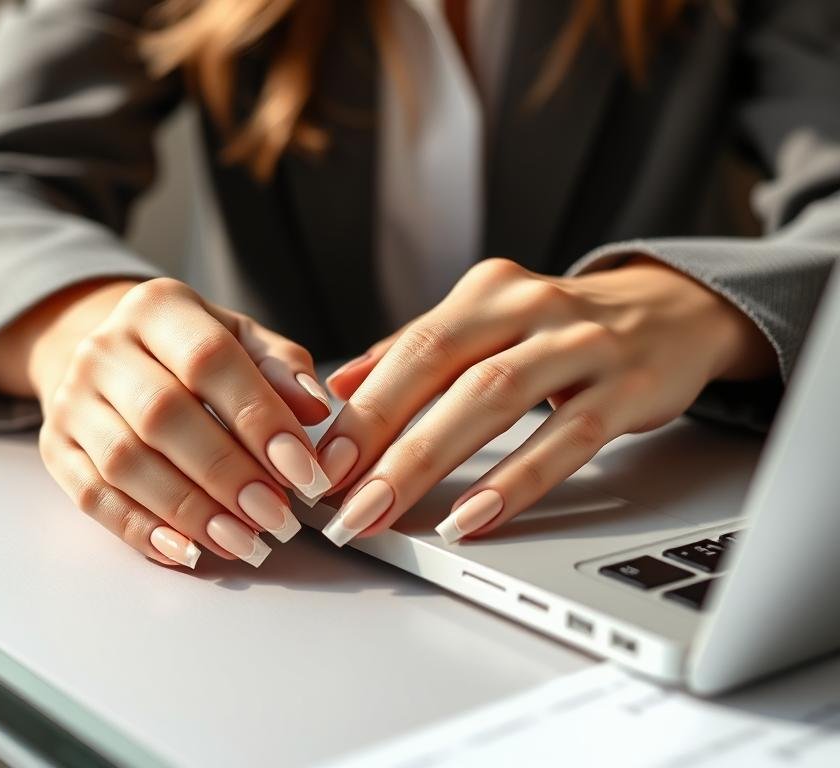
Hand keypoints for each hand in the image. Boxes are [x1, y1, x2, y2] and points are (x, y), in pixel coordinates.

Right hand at [17, 278, 332, 568]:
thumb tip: (315, 409)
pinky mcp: (55, 447)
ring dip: (189, 510)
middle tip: (277, 517)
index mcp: (158, 307)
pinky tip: (188, 552)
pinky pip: (91, 496)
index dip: (259, 418)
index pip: (209, 359)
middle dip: (227, 473)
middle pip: (162, 415)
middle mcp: (104, 348)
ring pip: (125, 462)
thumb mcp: (241, 340)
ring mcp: (71, 399)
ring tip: (245, 542)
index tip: (304, 470)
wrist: (111, 354)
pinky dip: (140, 530)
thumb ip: (281, 369)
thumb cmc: (192, 351)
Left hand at [314, 257, 775, 544]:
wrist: (674, 310)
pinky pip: (565, 438)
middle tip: (340, 498)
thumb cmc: (562, 327)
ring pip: (493, 398)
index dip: (362, 406)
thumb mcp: (489, 323)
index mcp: (486, 292)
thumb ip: (415, 352)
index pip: (411, 348)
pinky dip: (514, 480)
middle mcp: (528, 306)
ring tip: (384, 511)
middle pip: (441, 369)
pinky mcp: (627, 387)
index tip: (319, 460)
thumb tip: (338, 391)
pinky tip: (473, 517)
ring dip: (429, 461)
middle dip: (381, 438)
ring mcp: (581, 343)